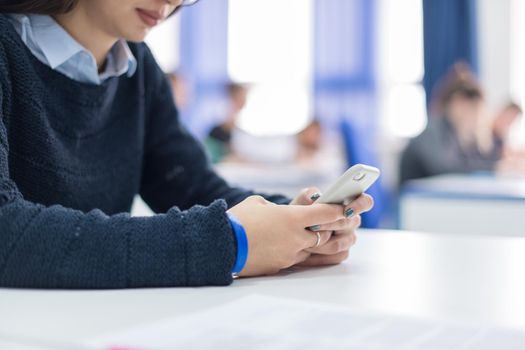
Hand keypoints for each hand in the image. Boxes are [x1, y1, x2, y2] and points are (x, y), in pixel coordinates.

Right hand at [227, 195, 344, 276]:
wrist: (220, 246)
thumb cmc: (237, 221)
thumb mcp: (257, 204)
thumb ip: (273, 207)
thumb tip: (277, 211)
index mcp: (292, 218)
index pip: (325, 213)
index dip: (338, 210)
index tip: (347, 207)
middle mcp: (295, 238)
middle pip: (326, 234)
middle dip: (336, 228)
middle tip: (345, 224)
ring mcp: (290, 254)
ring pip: (315, 250)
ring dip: (324, 243)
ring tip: (333, 238)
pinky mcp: (281, 266)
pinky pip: (299, 259)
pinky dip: (304, 253)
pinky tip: (302, 249)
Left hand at [291, 187, 373, 266]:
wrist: (292, 235)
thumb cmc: (300, 215)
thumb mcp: (300, 202)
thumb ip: (307, 197)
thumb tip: (314, 198)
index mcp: (347, 204)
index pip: (364, 202)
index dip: (360, 205)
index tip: (347, 211)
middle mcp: (351, 221)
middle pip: (348, 224)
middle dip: (328, 225)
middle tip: (312, 226)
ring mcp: (348, 238)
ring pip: (339, 243)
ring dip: (320, 242)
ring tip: (306, 240)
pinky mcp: (342, 254)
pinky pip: (335, 256)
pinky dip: (319, 255)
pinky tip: (308, 252)